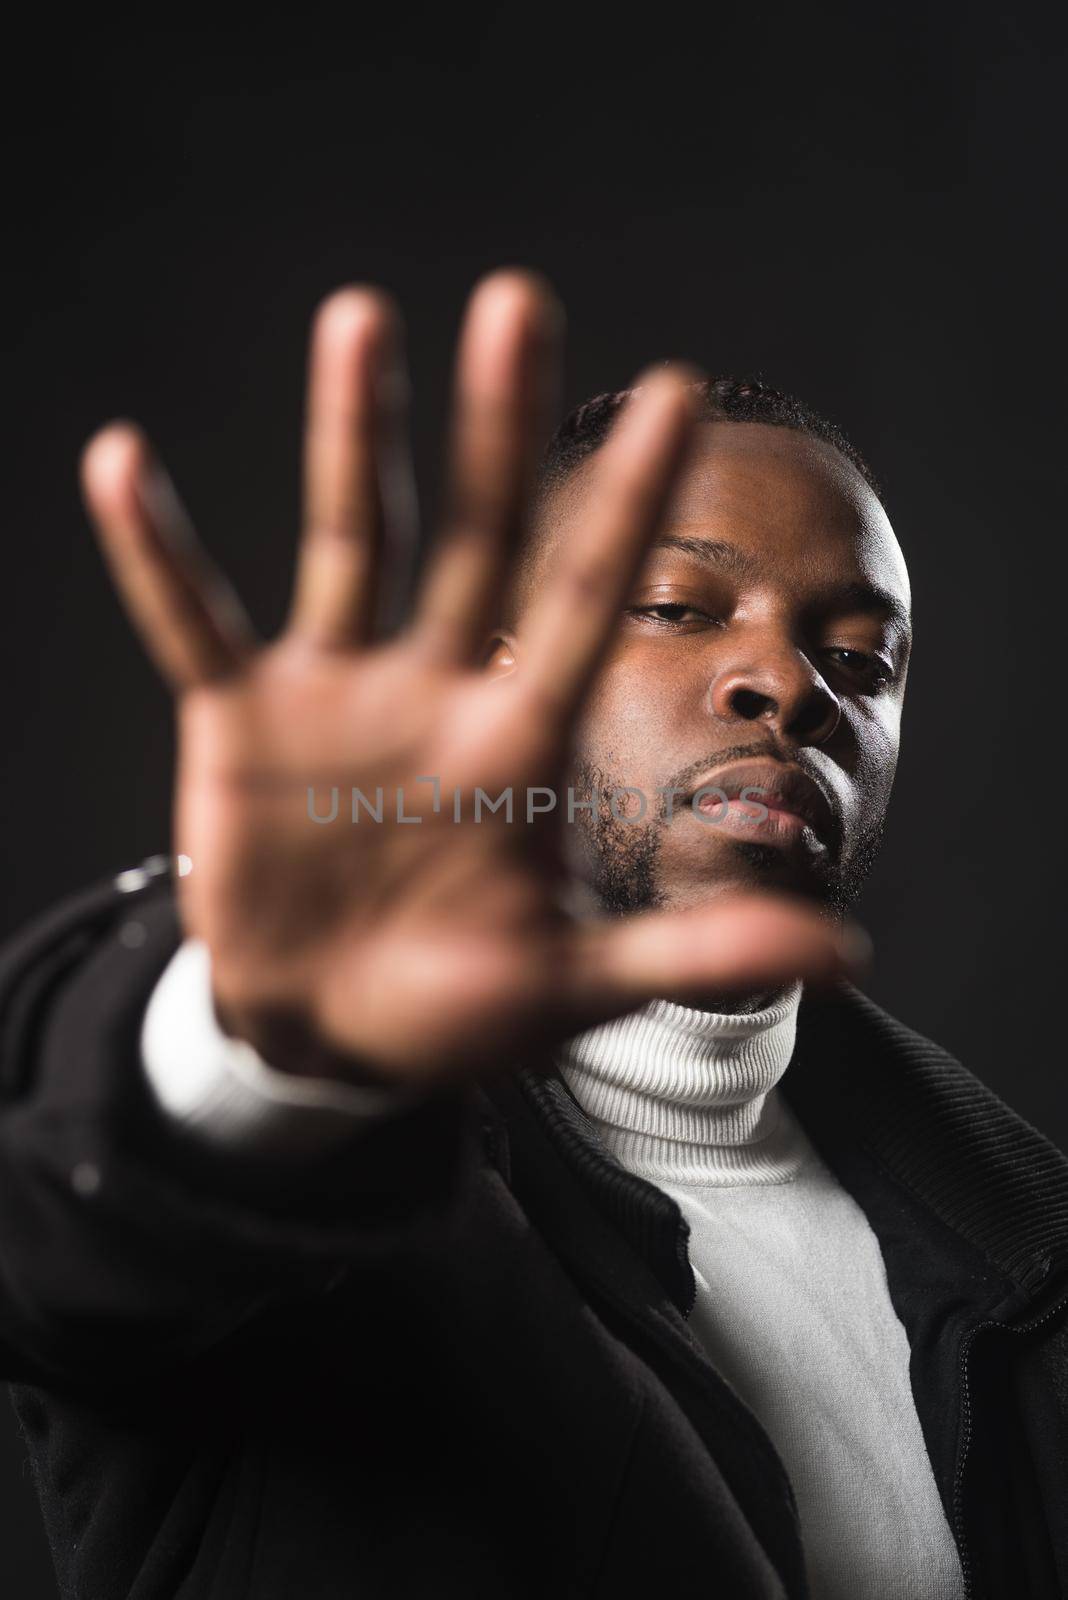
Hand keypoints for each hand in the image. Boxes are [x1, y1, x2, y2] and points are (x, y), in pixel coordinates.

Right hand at [79, 271, 864, 1086]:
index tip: (678, 394)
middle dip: (497, 430)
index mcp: (520, 745)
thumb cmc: (455, 1008)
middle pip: (476, 538)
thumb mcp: (570, 987)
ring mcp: (339, 697)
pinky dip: (159, 556)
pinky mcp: (242, 721)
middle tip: (522, 302)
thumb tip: (848, 955)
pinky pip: (193, 622)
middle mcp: (437, 692)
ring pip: (352, 543)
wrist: (325, 1030)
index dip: (628, 505)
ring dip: (349, 437)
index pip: (589, 604)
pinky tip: (121, 465)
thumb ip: (689, 954)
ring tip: (362, 320)